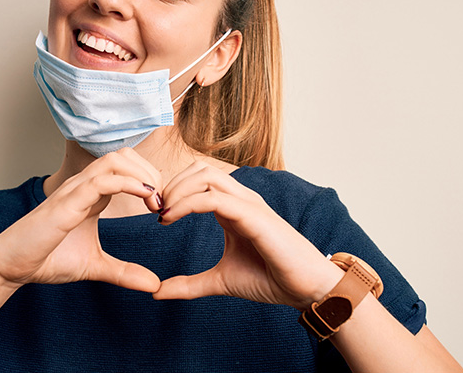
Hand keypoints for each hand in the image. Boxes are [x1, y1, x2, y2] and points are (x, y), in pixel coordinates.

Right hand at [0, 148, 162, 292]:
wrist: (11, 267)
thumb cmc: (45, 259)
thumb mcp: (94, 266)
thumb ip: (124, 272)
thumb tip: (154, 285)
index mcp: (90, 195)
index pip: (126, 167)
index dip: (150, 180)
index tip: (162, 208)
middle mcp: (83, 187)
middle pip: (124, 155)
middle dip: (152, 172)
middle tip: (163, 202)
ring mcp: (74, 191)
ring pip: (115, 160)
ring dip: (143, 174)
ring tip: (155, 200)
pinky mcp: (66, 203)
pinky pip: (102, 180)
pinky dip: (129, 184)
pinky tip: (143, 199)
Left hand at [152, 161, 342, 308]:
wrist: (306, 291)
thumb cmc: (270, 280)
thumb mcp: (219, 281)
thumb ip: (189, 284)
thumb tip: (156, 292)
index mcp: (232, 208)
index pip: (198, 180)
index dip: (172, 191)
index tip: (156, 215)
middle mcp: (241, 200)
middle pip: (199, 170)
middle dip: (171, 185)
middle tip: (156, 211)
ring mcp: (249, 205)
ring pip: (206, 176)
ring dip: (177, 190)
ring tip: (163, 213)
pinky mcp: (255, 217)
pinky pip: (215, 198)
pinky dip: (188, 203)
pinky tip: (172, 217)